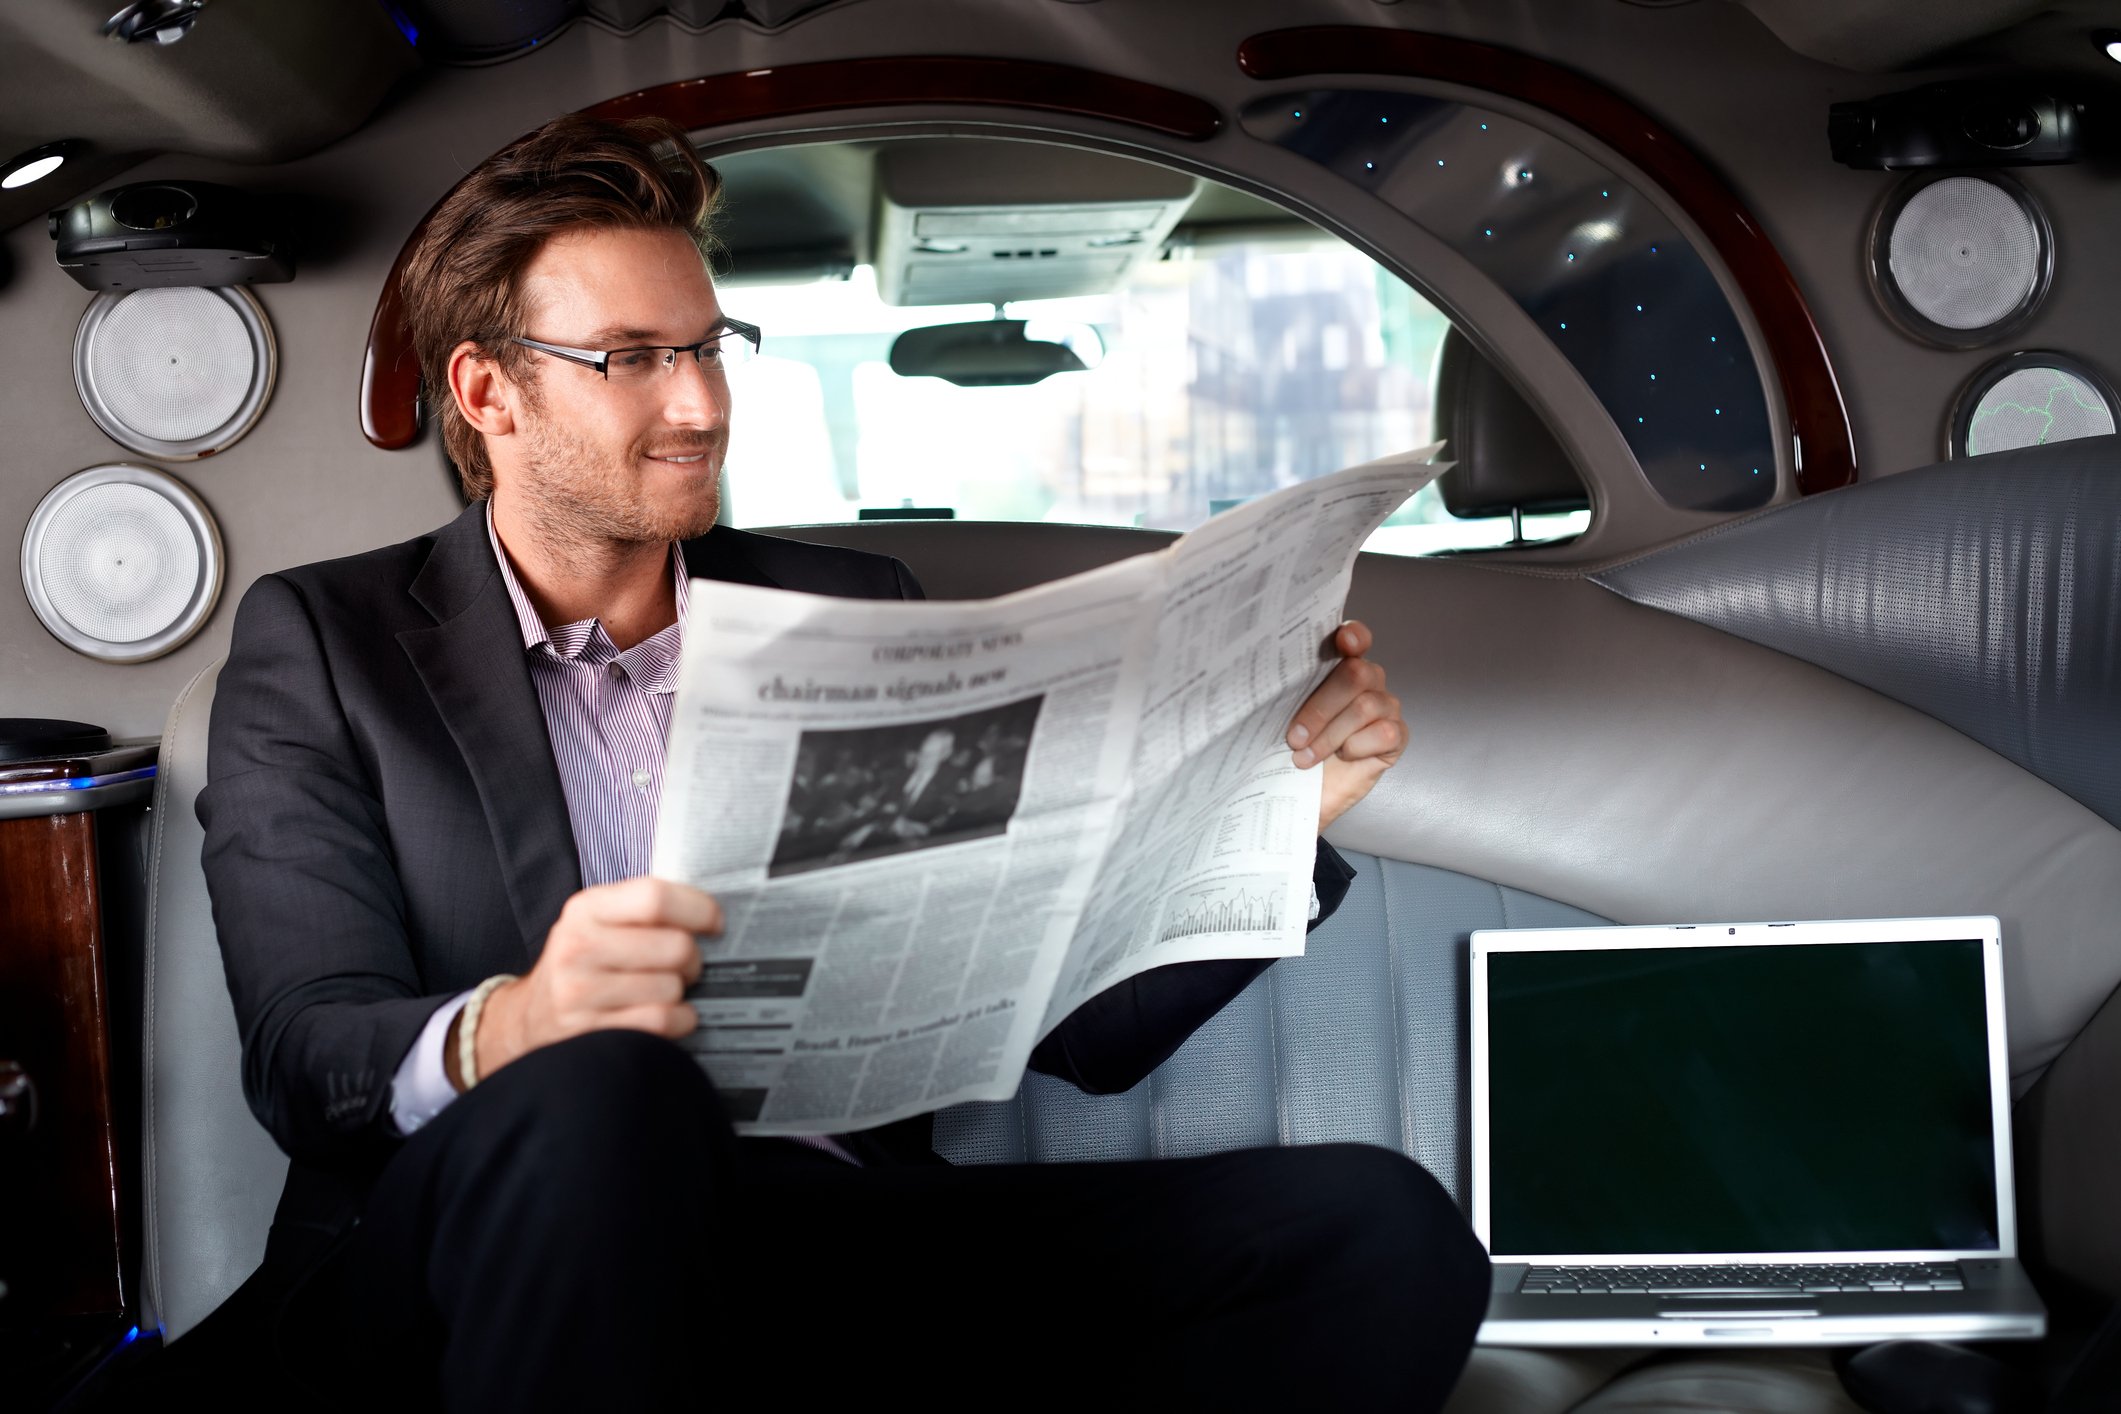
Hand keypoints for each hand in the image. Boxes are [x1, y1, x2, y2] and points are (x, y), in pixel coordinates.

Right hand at [451, 876, 716, 1086]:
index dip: (699, 909)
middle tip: (686, 966)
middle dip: (693, 959)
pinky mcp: (588, 1030)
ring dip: (681, 993)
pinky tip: (670, 1015)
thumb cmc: (582, 964)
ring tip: (665, 990)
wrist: (529, 1018)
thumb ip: (644, 909)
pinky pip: (661, 1021)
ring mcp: (579, 991)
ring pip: (671, 987)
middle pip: (675, 946)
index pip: (655, 898)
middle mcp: (577, 945)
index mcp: (586, 908)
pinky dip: (680, 1020)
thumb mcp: (599, 922)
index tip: (715, 923)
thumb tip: (711, 911)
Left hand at [1286, 620, 1404, 832]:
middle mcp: (1368, 681)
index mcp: (1340, 666)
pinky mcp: (1396, 736)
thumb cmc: (1292, 748)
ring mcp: (1385, 707)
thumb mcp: (1283, 716)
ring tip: (1304, 757)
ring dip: (1329, 735)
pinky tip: (1343, 757)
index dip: (1354, 635)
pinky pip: (1384, 733)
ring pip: (1365, 707)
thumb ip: (1290, 690)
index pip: (1356, 638)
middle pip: (1356, 673)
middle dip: (1320, 707)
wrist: (1301, 793)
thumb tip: (1270, 676)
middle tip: (1294, 736)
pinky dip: (1356, 747)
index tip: (1343, 640)